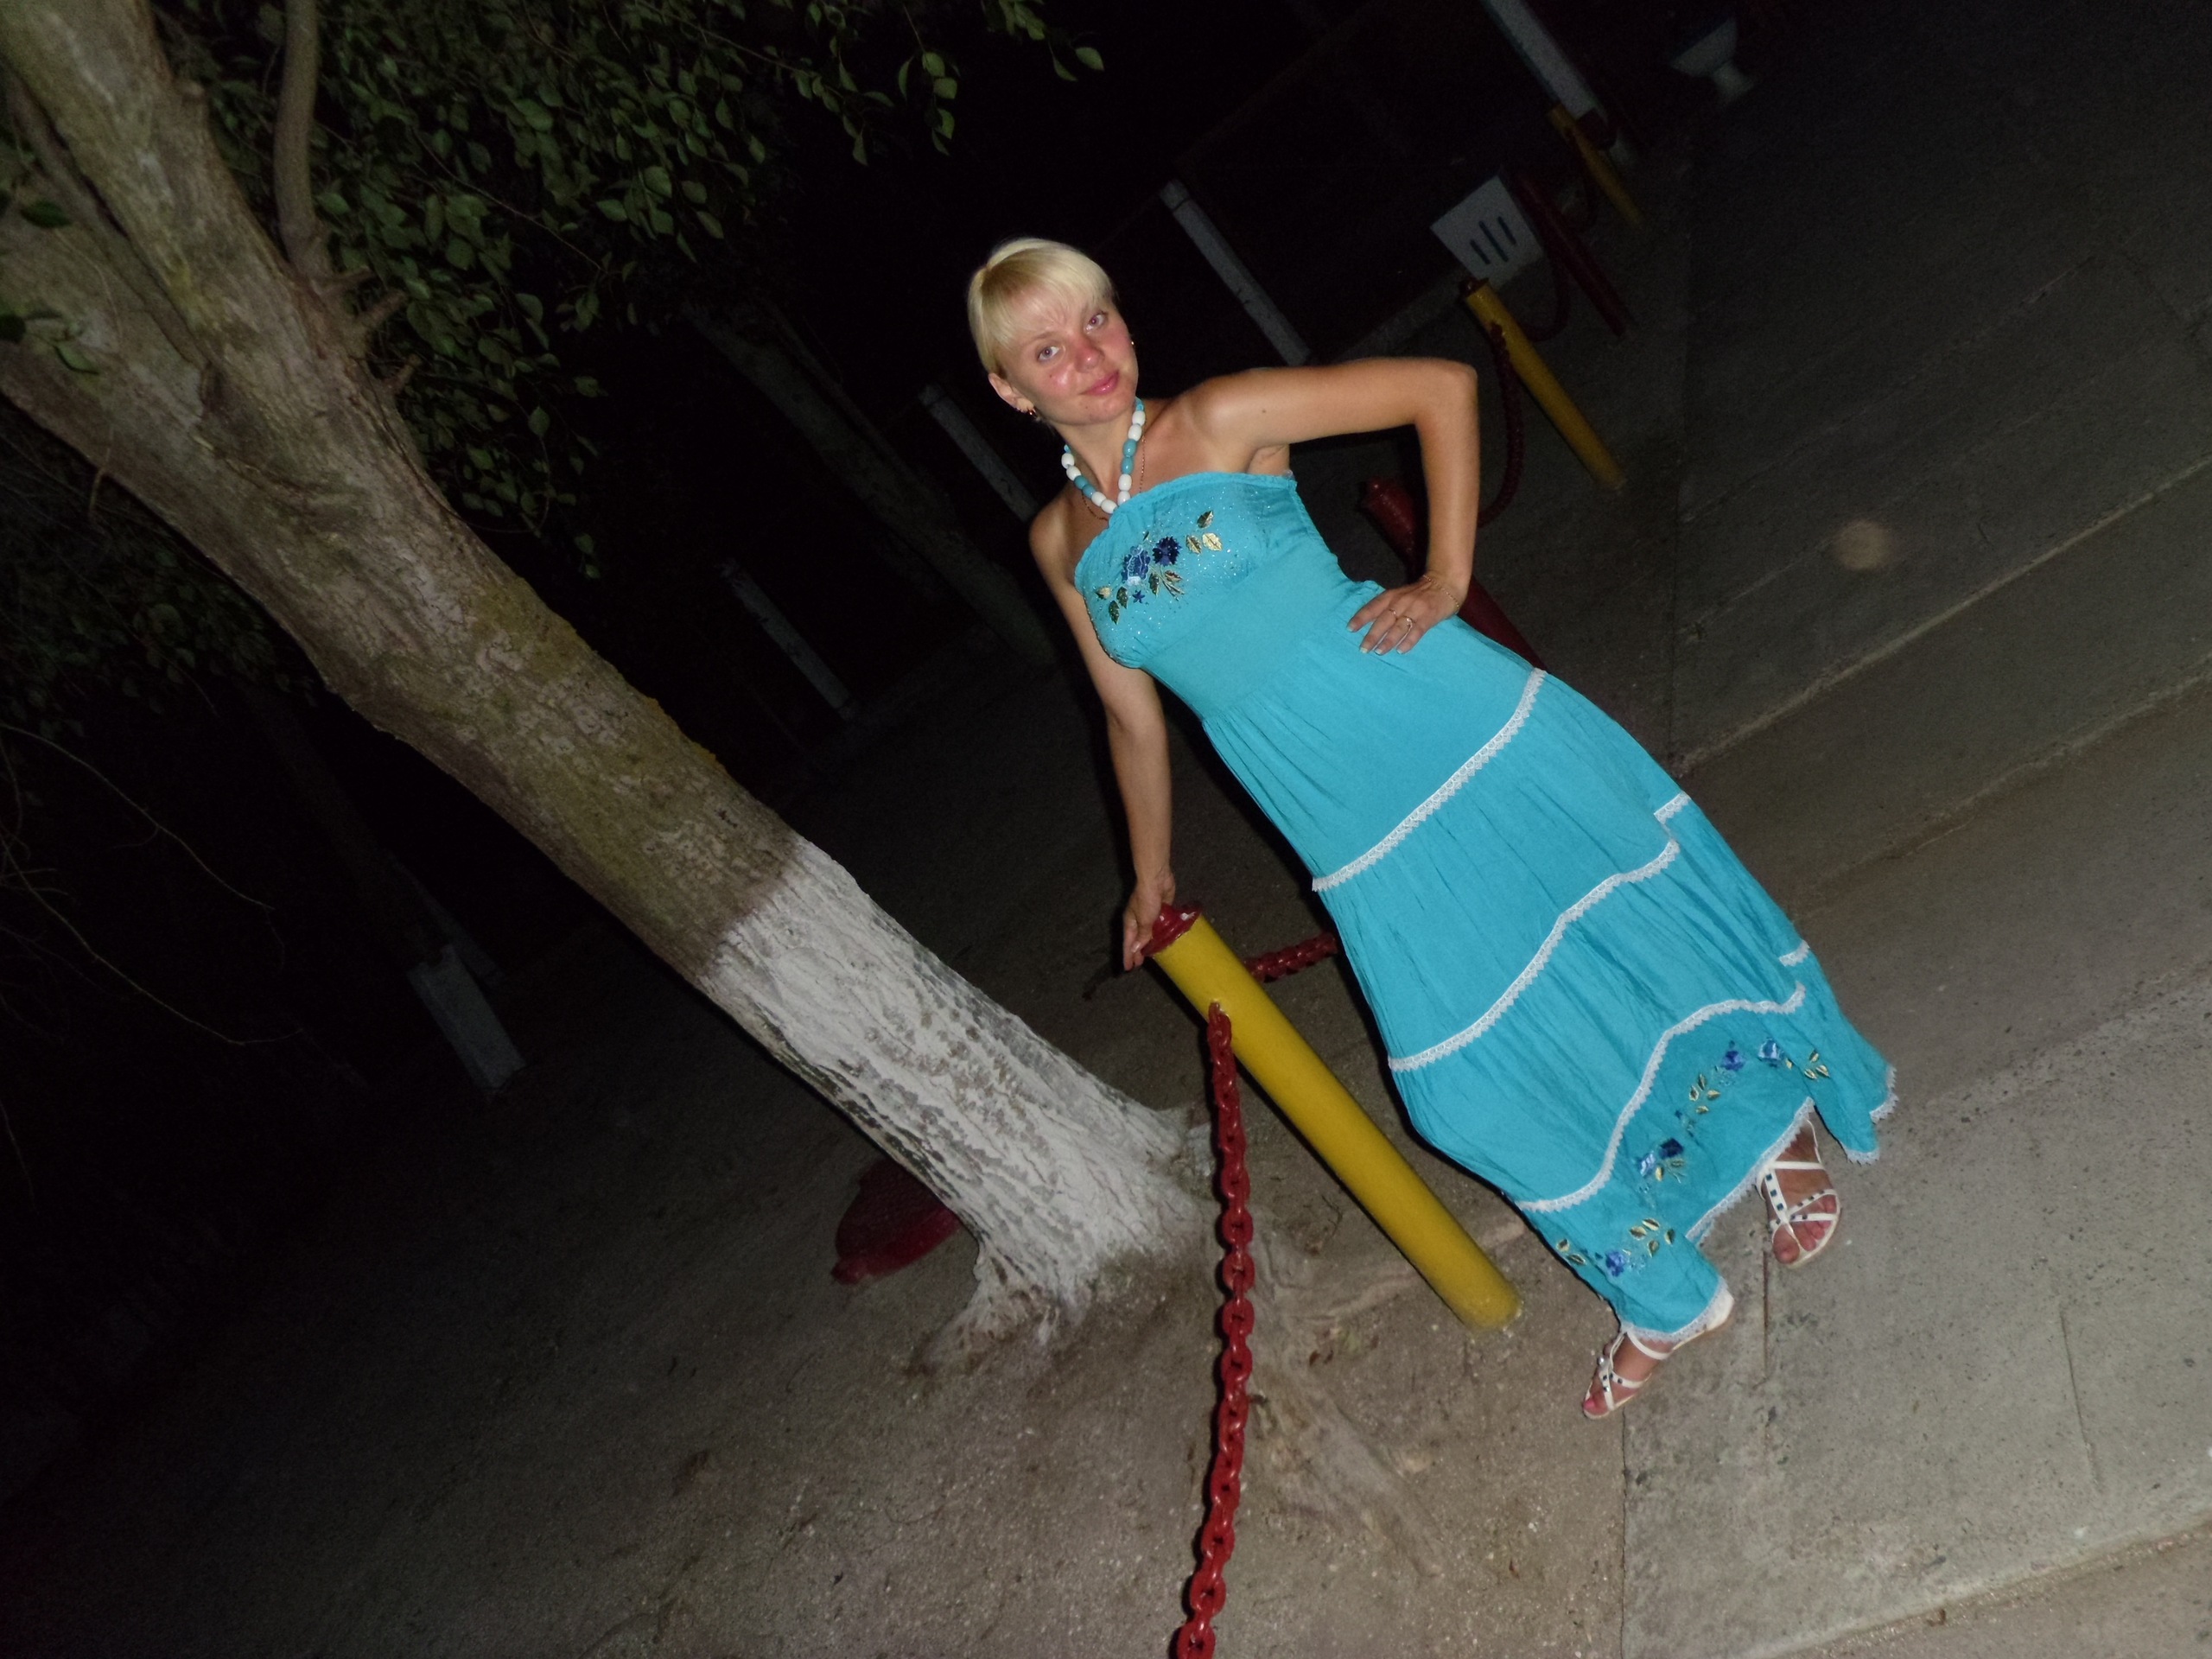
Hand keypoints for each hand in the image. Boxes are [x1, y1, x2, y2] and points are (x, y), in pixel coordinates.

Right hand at [1122, 869, 1177, 969]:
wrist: (1157, 880)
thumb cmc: (1146, 899)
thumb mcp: (1144, 920)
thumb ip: (1142, 935)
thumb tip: (1137, 949)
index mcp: (1130, 922)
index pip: (1128, 943)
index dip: (1128, 956)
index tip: (1128, 968)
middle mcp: (1138, 920)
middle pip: (1137, 939)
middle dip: (1137, 952)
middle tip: (1139, 965)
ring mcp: (1149, 915)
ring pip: (1149, 933)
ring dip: (1150, 943)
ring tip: (1152, 955)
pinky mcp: (1161, 910)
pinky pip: (1160, 926)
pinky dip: (1160, 933)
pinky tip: (1164, 940)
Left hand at [1349, 571, 1463, 653]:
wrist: (1445, 583)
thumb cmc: (1419, 593)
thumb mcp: (1400, 595)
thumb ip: (1388, 607)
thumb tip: (1369, 624)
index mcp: (1392, 596)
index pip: (1373, 607)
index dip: (1361, 617)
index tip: (1350, 629)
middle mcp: (1402, 602)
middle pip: (1384, 619)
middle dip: (1372, 634)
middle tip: (1363, 649)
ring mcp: (1416, 609)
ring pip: (1399, 626)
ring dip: (1388, 640)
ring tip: (1379, 652)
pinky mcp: (1429, 617)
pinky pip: (1417, 630)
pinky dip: (1409, 641)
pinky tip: (1401, 650)